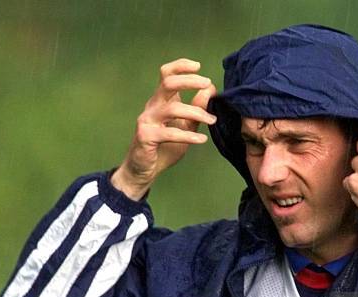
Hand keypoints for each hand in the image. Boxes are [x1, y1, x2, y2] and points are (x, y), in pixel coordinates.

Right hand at [112, 58, 216, 199]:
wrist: (144, 169)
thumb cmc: (164, 147)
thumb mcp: (185, 126)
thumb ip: (196, 109)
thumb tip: (211, 89)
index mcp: (161, 101)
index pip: (166, 74)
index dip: (181, 66)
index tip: (198, 66)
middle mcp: (153, 106)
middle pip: (168, 83)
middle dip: (190, 81)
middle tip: (208, 84)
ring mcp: (147, 120)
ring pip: (173, 108)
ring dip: (196, 112)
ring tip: (212, 120)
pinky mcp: (146, 136)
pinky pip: (170, 133)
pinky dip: (188, 136)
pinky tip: (202, 140)